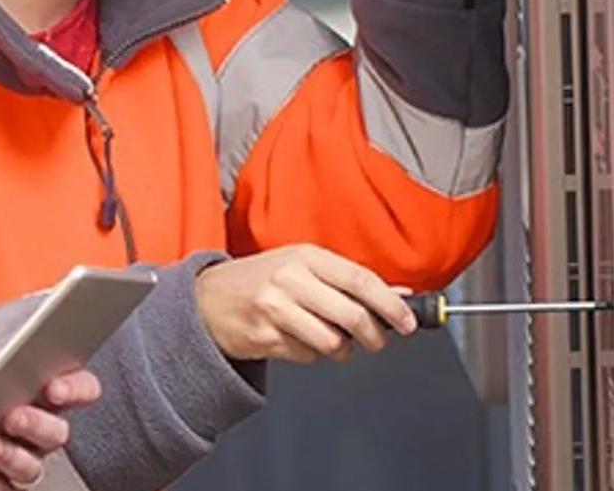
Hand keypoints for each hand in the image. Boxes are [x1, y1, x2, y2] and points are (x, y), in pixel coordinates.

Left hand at [0, 346, 101, 490]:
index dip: (77, 388)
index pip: (77, 388)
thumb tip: (20, 379)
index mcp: (29, 388)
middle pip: (58, 434)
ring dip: (11, 455)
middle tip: (12, 415)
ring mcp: (8, 459)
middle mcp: (26, 427)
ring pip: (32, 468)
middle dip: (39, 424)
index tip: (56, 386)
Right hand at [195, 245, 416, 363]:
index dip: (390, 304)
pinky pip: (307, 356)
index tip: (407, 321)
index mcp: (304, 256)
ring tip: (329, 340)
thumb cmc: (258, 280)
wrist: (206, 299)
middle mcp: (289, 278)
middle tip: (376, 341)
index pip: (361, 279)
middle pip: (352, 315)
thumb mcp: (301, 267)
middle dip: (374, 336)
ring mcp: (274, 308)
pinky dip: (310, 354)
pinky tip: (296, 340)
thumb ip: (347, 279)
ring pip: (332, 342)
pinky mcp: (264, 336)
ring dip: (340, 349)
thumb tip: (399, 293)